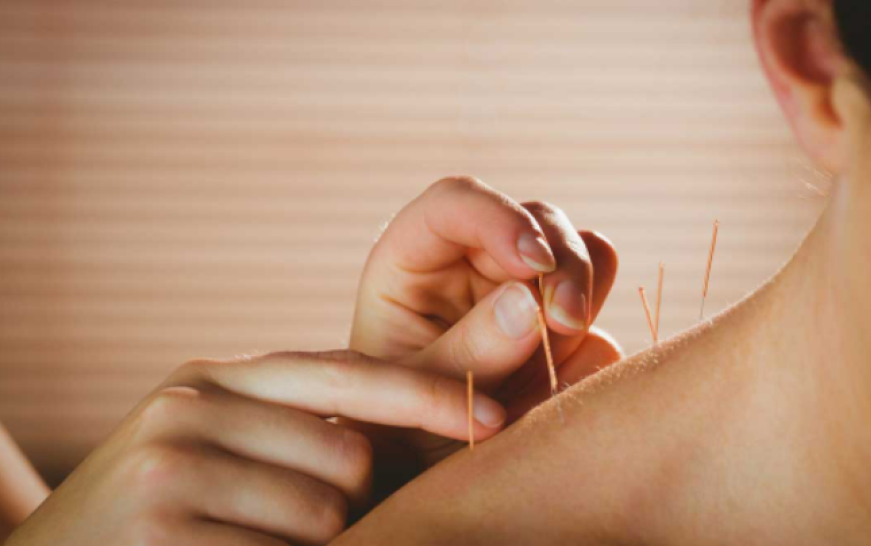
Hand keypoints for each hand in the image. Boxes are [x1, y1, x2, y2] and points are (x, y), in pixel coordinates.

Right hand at [5, 350, 504, 545]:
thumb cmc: (164, 510)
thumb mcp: (221, 446)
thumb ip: (301, 424)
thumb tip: (426, 415)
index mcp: (214, 378)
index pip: (346, 374)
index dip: (427, 396)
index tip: (495, 418)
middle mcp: (191, 407)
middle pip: (349, 454)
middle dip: (355, 501)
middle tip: (305, 523)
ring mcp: (169, 469)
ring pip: (325, 514)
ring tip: (253, 541)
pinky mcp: (158, 533)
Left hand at [348, 176, 621, 487]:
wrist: (422, 482)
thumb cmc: (392, 432)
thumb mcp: (410, 397)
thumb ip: (466, 351)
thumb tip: (528, 302)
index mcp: (417, 261)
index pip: (457, 202)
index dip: (500, 217)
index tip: (532, 264)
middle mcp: (475, 265)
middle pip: (537, 219)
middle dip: (562, 262)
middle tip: (565, 321)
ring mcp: (524, 296)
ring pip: (582, 252)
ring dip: (584, 291)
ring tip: (563, 341)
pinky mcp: (561, 334)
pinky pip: (599, 323)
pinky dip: (592, 348)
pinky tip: (560, 387)